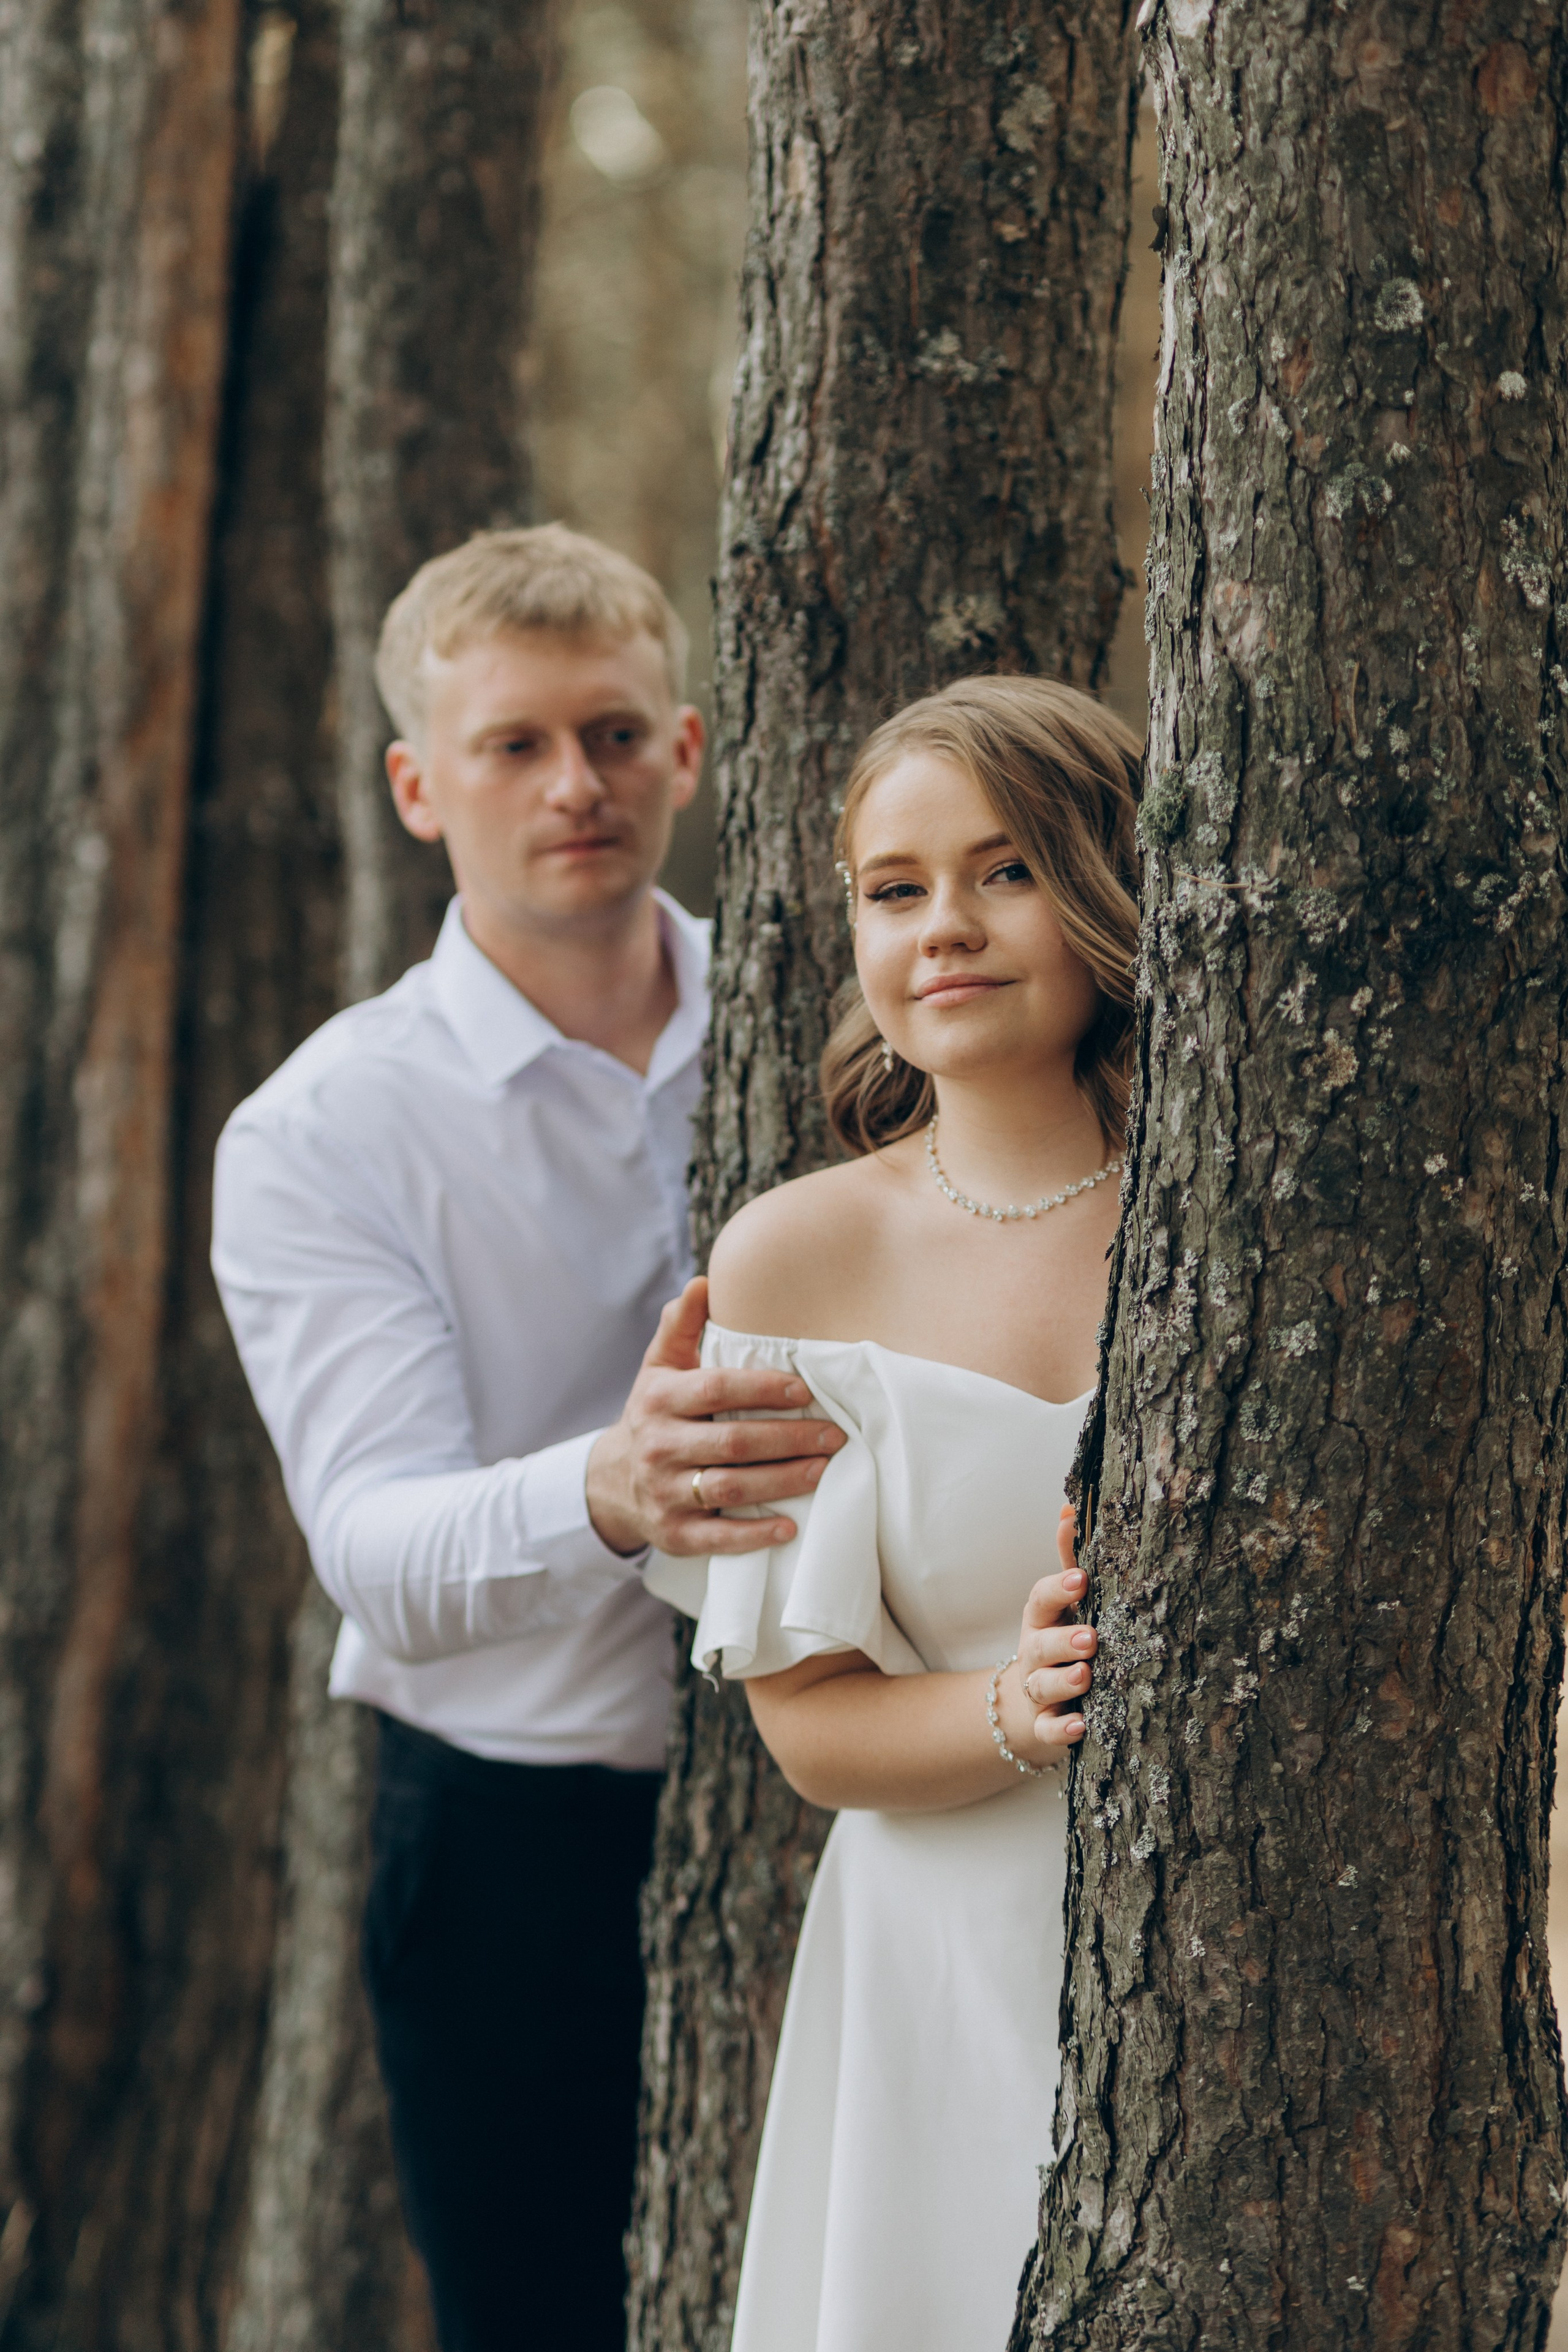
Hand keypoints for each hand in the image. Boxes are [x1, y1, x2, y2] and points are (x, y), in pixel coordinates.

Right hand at [585, 1276, 846, 1556]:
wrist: (614, 1481)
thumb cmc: (656, 1413)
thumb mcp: (659, 1367)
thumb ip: (682, 1326)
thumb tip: (704, 1283)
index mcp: (658, 1399)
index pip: (715, 1389)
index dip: (761, 1388)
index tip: (805, 1390)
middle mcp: (658, 1446)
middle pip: (731, 1442)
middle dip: (787, 1438)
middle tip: (834, 1434)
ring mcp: (664, 1493)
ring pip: (730, 1489)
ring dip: (782, 1481)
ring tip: (823, 1469)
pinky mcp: (674, 1534)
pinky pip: (718, 1539)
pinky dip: (755, 1535)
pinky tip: (791, 1527)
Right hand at [1008, 1504, 1095, 1754]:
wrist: (1033, 1703)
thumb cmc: (1059, 1638)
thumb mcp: (1065, 1601)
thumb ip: (1069, 1559)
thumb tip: (1072, 1506)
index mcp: (1042, 1619)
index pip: (1041, 1599)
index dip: (1059, 1588)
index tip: (1082, 1578)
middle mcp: (1035, 1654)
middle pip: (1038, 1645)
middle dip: (1062, 1641)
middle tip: (1090, 1638)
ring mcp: (1038, 1691)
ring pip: (1043, 1686)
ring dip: (1062, 1681)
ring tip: (1086, 1675)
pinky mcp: (1044, 1725)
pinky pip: (1047, 1730)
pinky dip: (1060, 1730)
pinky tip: (1079, 1726)